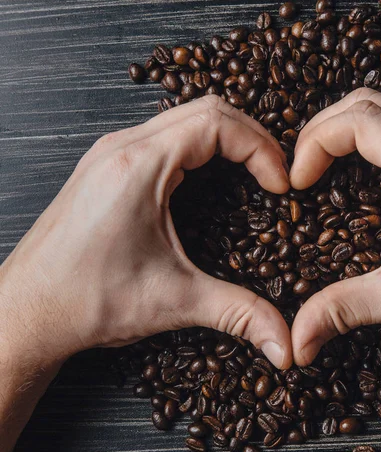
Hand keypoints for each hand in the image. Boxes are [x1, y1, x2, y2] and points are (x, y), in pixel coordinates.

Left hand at [0, 96, 292, 369]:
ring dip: (224, 138)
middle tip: (274, 173)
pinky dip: (198, 146)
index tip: (279, 184)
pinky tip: (209, 178)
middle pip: (205, 109)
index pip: (217, 123)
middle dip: (251, 138)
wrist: (25, 312)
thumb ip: (239, 314)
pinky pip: (162, 134)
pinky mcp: (106, 167)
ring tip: (251, 171)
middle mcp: (121, 149)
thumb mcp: (174, 302)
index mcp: (138, 167)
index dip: (261, 149)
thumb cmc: (83, 300)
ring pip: (183, 117)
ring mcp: (110, 154)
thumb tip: (284, 342)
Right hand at [290, 88, 380, 366]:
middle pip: (370, 101)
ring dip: (355, 127)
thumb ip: (341, 311)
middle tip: (305, 164)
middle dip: (326, 127)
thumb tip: (298, 340)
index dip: (314, 142)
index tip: (300, 180)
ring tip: (331, 163)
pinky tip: (377, 172)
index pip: (356, 120)